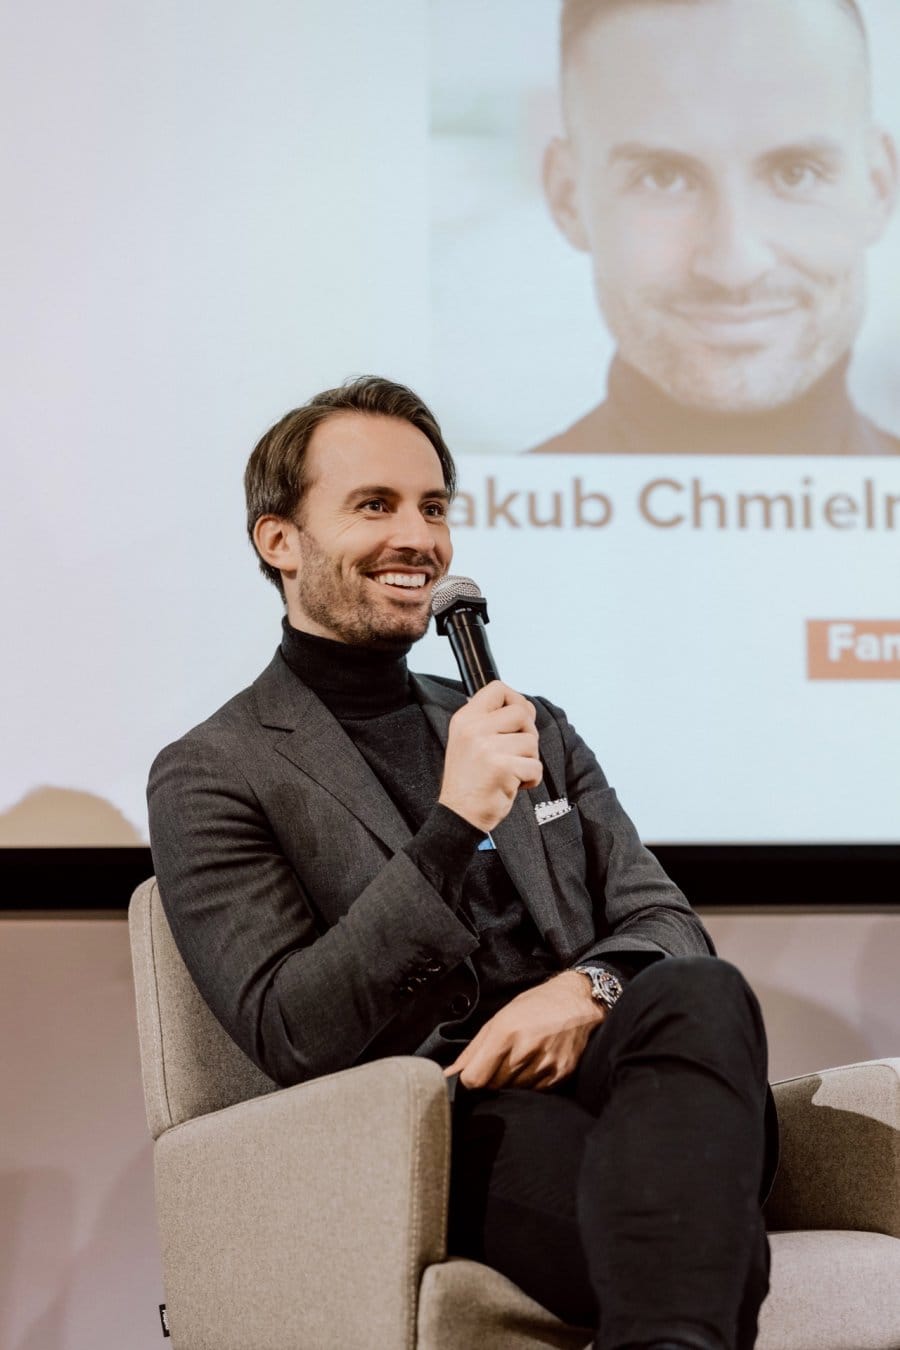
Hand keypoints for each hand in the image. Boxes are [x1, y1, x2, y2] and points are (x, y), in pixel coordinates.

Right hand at [438, 680, 541, 833]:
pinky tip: (514, 785)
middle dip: (528, 733)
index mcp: (465, 719)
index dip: (516, 700)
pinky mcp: (502, 768)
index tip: (518, 719)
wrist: (459, 814)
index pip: (497, 688)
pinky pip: (535, 766)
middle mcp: (474, 729)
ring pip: (531, 741)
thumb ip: (490, 721)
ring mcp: (487, 748)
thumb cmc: (469, 780)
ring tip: (511, 771)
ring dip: (529, 759)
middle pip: (521, 712)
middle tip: (518, 752)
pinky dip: (531, 779)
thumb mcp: (467, 740)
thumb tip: (524, 708)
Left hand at [443, 971, 605, 1090]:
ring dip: (511, 1082)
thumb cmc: (534, 1005)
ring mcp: (544, 1063)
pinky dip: (530, 1082)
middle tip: (500, 1062)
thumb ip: (473, 1049)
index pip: (475, 1078)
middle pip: (494, 1086)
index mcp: (505, 1033)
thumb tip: (450, 1073)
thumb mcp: (499, 1018)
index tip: (473, 1075)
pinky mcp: (560, 1074)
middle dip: (491, 1079)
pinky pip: (535, 1091)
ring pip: (514, 1090)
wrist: (576, 1002)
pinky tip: (535, 1064)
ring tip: (520, 1060)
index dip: (470, 1080)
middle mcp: (525, 1050)